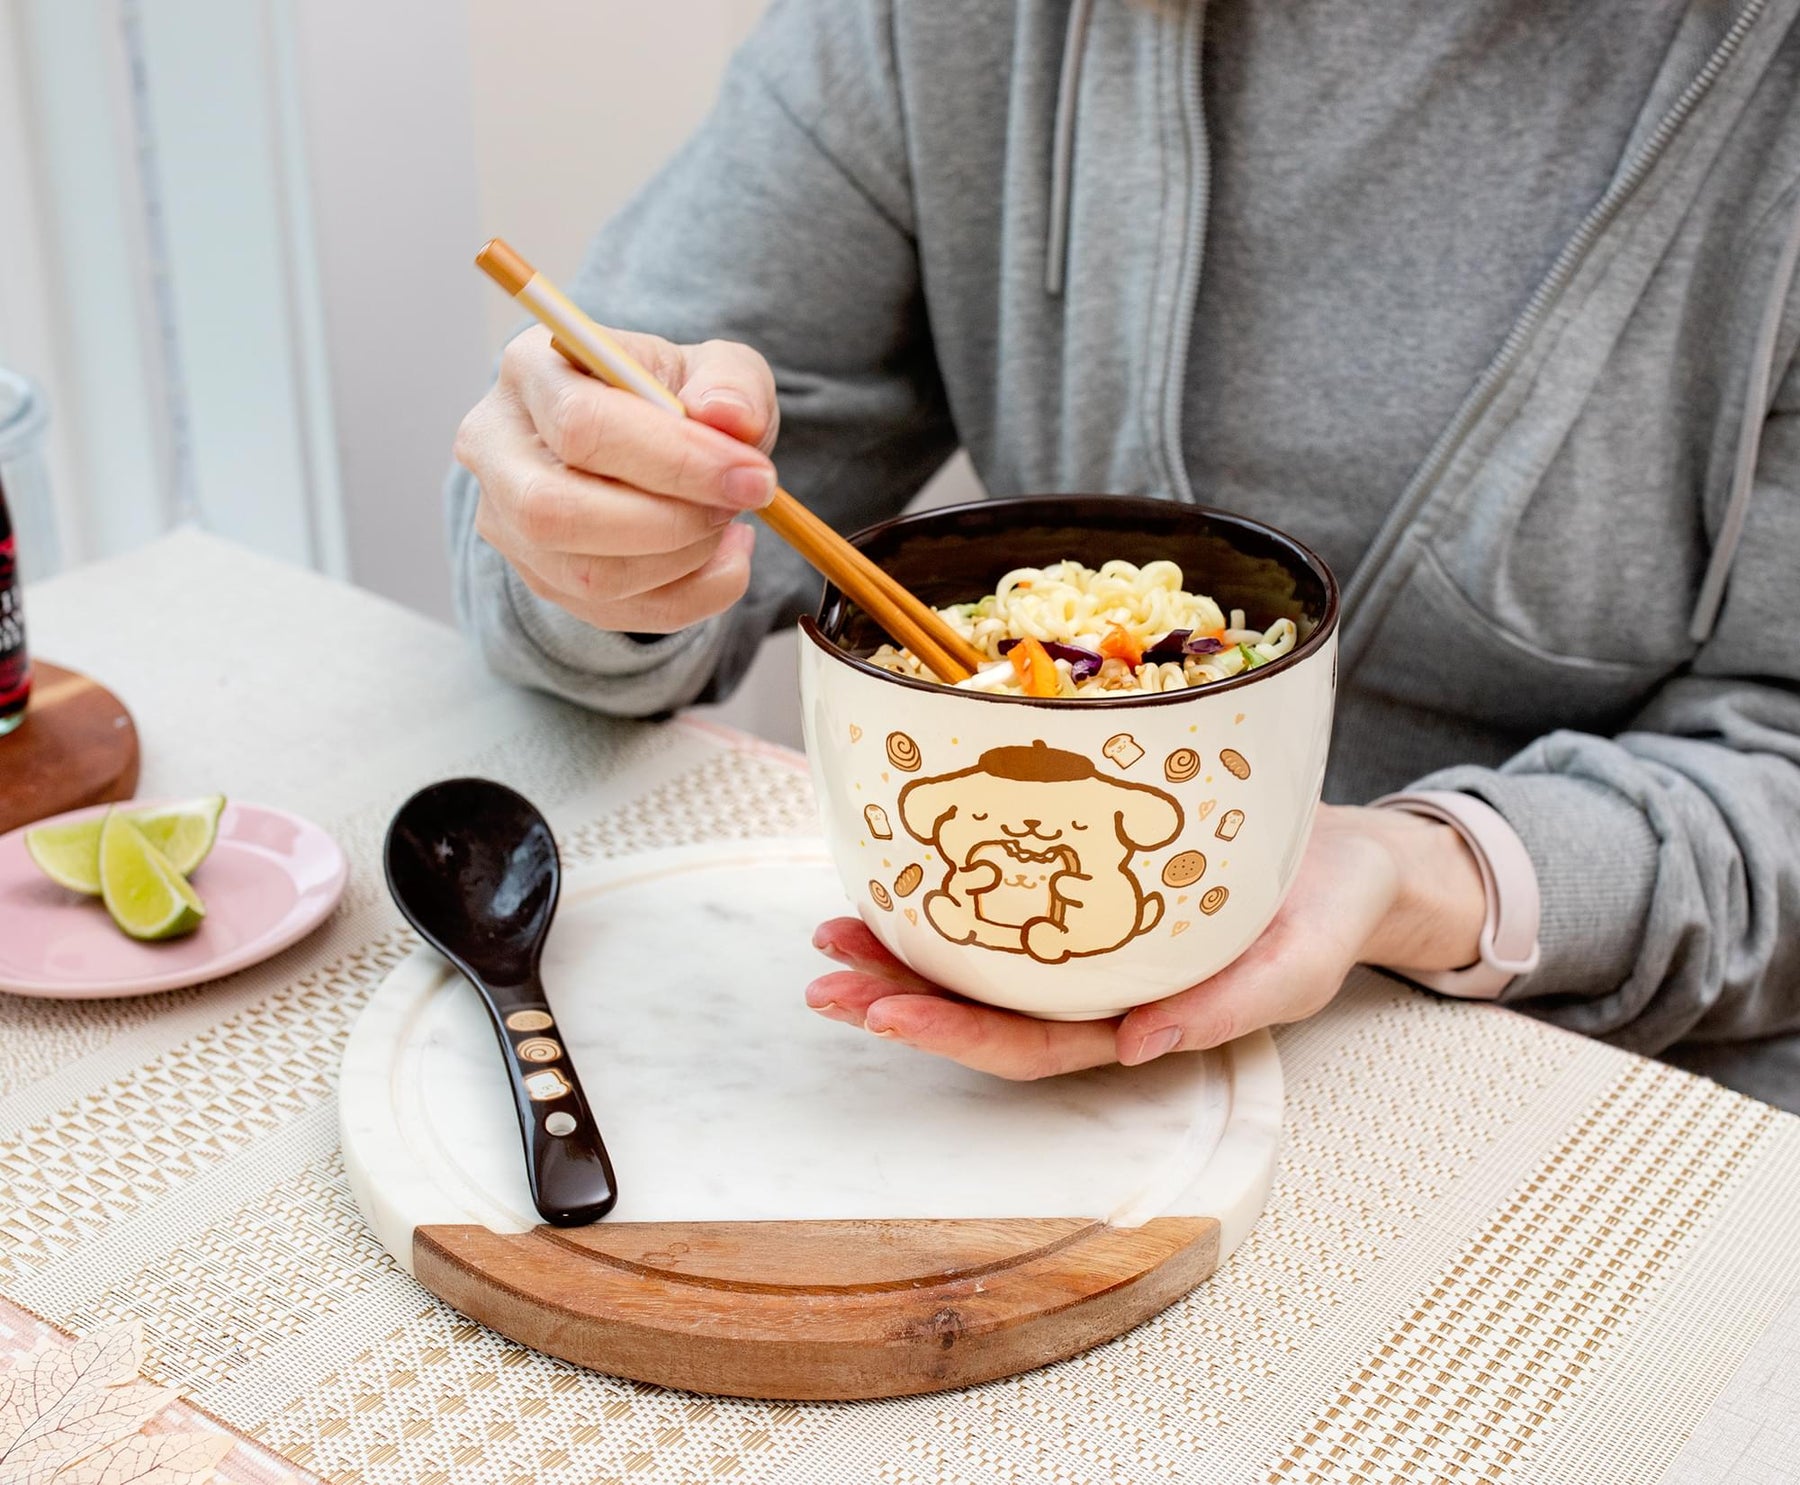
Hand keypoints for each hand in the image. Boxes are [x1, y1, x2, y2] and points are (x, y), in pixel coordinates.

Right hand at [453, 324, 778, 632]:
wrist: (652, 442)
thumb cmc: (676, 397)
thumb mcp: (717, 367)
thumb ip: (733, 383)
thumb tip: (731, 418)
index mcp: (531, 370)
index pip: (582, 427)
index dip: (676, 461)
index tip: (752, 477)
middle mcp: (497, 447)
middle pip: (558, 513)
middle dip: (671, 522)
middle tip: (737, 505)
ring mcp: (508, 521)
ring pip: (588, 575)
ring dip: (683, 561)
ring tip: (726, 523)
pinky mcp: (539, 576)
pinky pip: (615, 614)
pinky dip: (689, 597)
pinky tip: (721, 558)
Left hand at [805, 804, 1487, 1078]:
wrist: (1344, 860)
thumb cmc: (1323, 919)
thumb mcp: (1295, 969)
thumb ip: (1225, 1010)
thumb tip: (1139, 1047)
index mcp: (1137, 1023)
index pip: (1030, 1047)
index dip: (955, 1036)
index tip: (884, 1014)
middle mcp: (1095, 994)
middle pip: (980, 1011)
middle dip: (896, 998)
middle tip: (824, 973)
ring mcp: (1084, 946)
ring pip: (978, 963)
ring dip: (901, 952)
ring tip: (833, 929)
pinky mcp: (1084, 893)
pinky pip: (1005, 902)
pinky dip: (949, 893)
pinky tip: (898, 875)